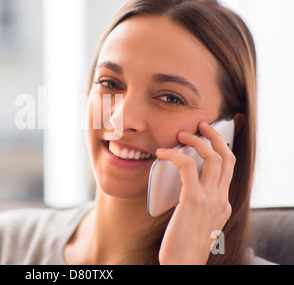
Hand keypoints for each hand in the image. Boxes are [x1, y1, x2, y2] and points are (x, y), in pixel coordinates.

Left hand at [156, 121, 234, 264]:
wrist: (183, 265)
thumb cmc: (183, 246)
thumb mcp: (196, 222)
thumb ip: (196, 204)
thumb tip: (183, 189)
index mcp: (223, 204)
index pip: (228, 168)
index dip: (219, 148)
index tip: (206, 137)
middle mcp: (221, 199)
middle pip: (227, 158)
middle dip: (215, 136)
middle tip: (200, 125)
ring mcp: (211, 199)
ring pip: (213, 157)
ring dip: (197, 140)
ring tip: (181, 134)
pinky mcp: (194, 200)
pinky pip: (188, 166)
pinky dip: (175, 154)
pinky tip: (162, 153)